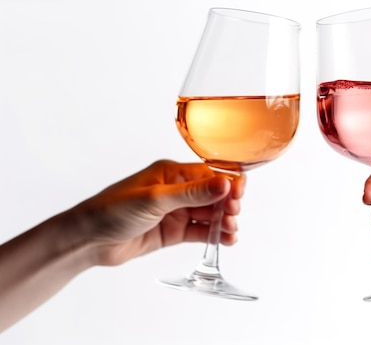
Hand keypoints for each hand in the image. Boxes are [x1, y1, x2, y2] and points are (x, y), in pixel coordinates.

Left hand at [69, 160, 244, 265]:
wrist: (88, 240)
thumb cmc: (112, 210)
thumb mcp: (156, 199)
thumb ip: (192, 193)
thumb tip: (225, 183)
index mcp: (172, 173)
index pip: (209, 174)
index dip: (228, 183)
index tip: (240, 194)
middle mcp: (176, 190)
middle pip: (213, 194)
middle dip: (227, 203)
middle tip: (233, 214)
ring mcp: (175, 212)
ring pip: (208, 214)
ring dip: (223, 221)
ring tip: (230, 231)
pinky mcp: (172, 232)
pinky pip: (200, 232)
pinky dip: (214, 235)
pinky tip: (226, 239)